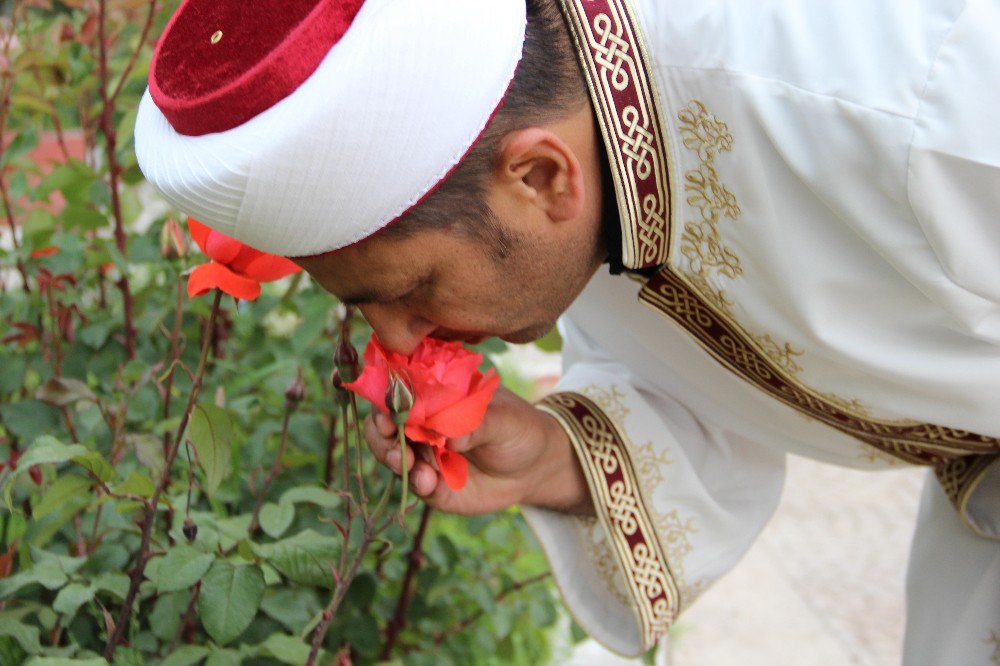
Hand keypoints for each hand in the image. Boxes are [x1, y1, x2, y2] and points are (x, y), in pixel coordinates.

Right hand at [364, 386, 592, 515]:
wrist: (536, 466)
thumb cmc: (519, 429)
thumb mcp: (506, 420)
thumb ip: (478, 424)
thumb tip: (450, 436)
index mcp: (435, 396)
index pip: (400, 393)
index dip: (387, 400)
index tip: (387, 413)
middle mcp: (422, 424)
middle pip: (384, 426)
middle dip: (382, 435)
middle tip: (395, 443)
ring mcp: (424, 455)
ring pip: (392, 456)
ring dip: (394, 459)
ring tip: (407, 464)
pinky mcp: (433, 486)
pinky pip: (416, 485)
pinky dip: (416, 483)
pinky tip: (427, 482)